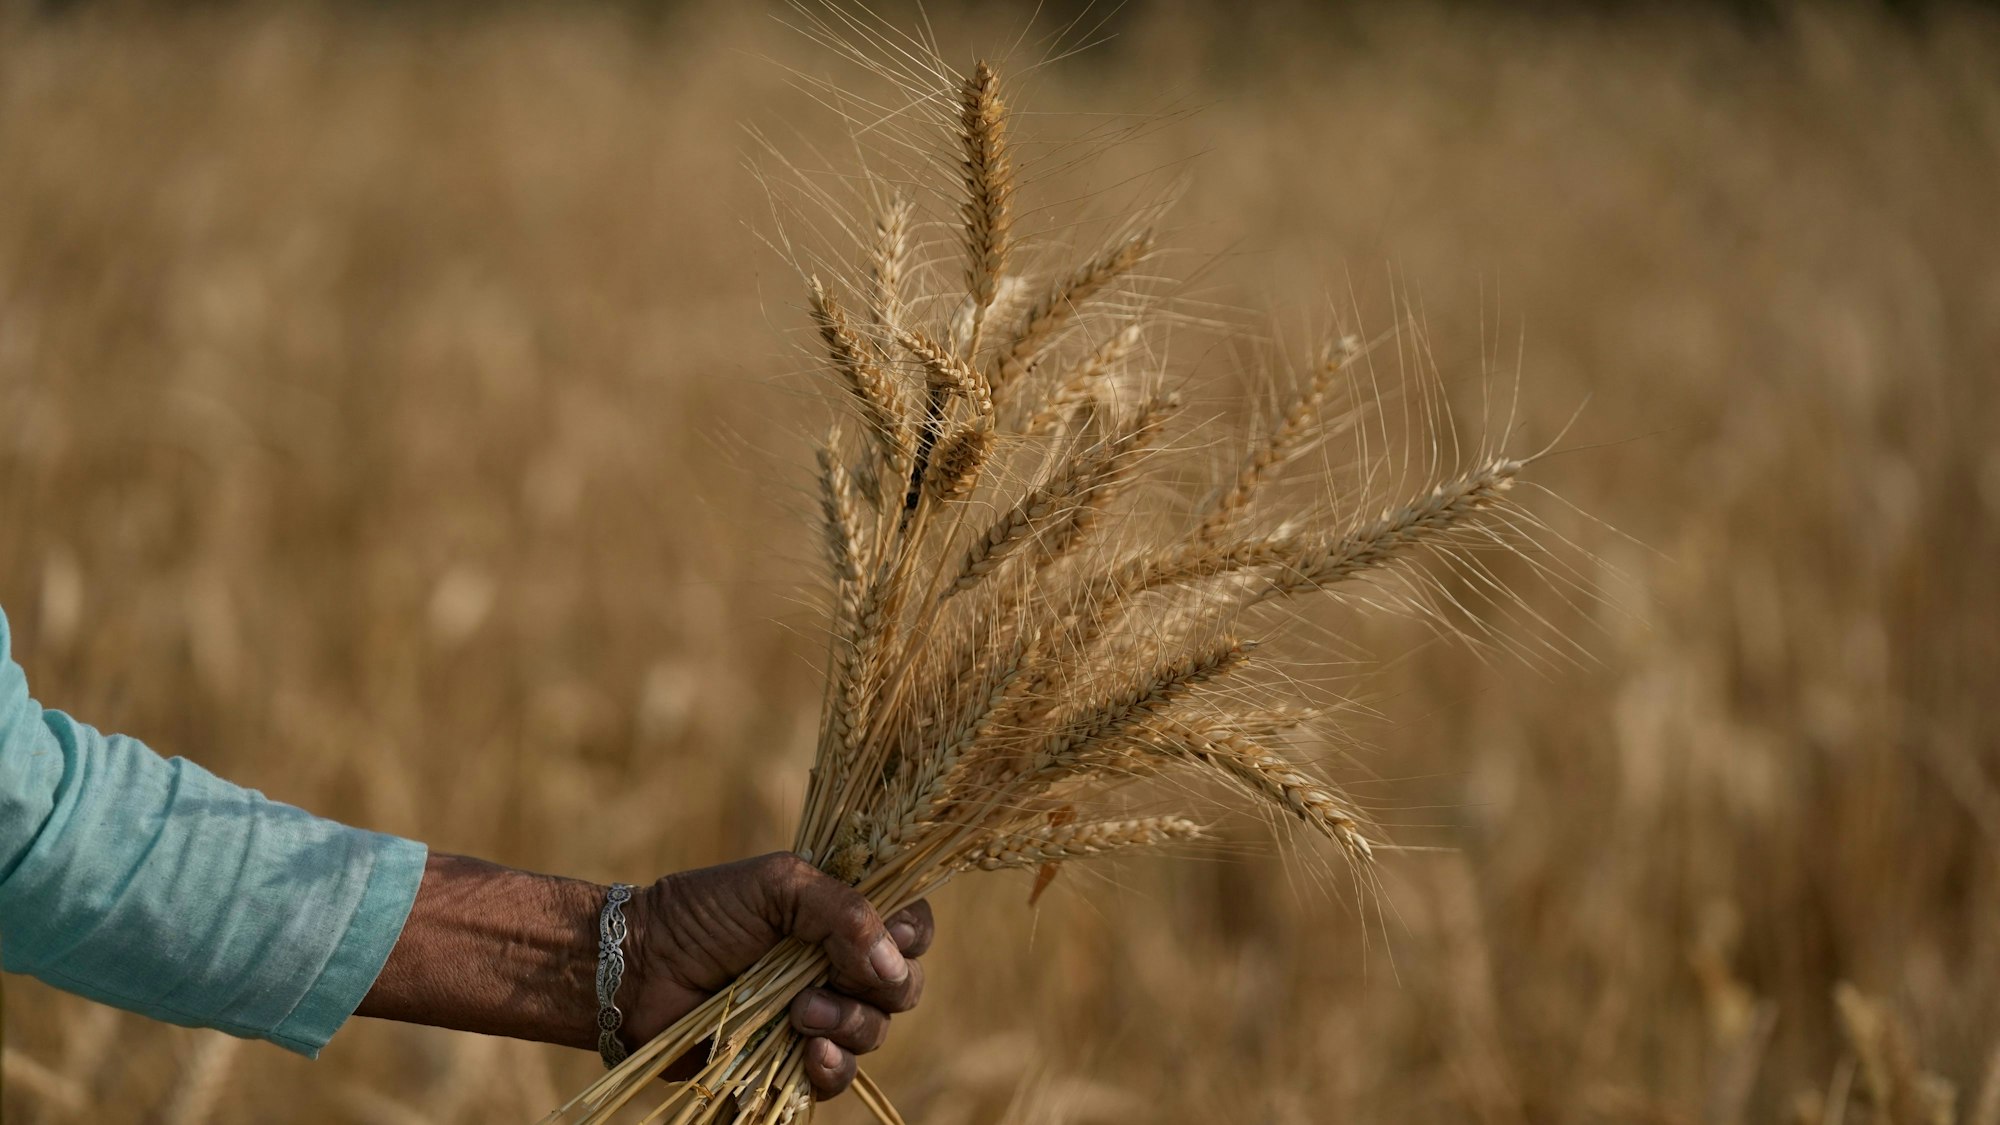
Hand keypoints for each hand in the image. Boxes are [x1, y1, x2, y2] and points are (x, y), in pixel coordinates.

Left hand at [622, 853, 933, 1098]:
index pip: (912, 926)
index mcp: (842, 916)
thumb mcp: (779, 885)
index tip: (891, 936)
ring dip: (849, 1024)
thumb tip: (892, 964)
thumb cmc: (704, 912)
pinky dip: (832, 1067)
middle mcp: (839, 965)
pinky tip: (808, 1053)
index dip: (912, 935)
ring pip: (876, 1032)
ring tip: (800, 1013)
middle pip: (905, 986)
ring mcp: (820, 1015)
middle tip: (832, 978)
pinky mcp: (793, 1060)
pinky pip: (839, 1076)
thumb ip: (844, 910)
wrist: (640, 967)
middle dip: (882, 987)